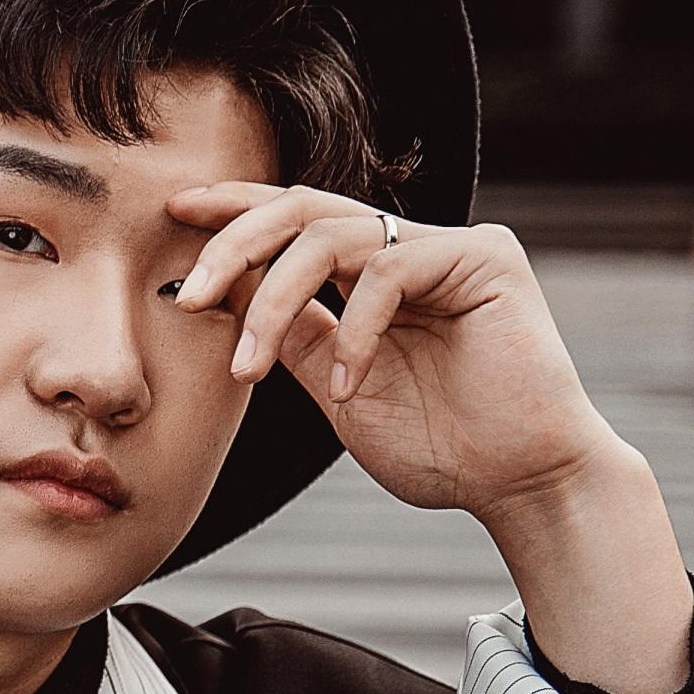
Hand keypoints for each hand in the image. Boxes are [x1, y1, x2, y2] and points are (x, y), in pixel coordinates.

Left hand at [169, 183, 691, 693]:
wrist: (517, 484)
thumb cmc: (438, 445)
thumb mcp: (336, 387)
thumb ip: (291, 335)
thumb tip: (220, 288)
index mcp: (372, 273)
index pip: (294, 220)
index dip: (235, 210)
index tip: (175, 213)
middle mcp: (409, 247)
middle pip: (302, 208)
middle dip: (234, 244)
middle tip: (190, 293)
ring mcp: (449, 247)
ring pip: (330, 236)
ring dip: (273, 300)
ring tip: (248, 368)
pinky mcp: (486, 259)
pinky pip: (387, 272)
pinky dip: (354, 332)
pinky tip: (350, 386)